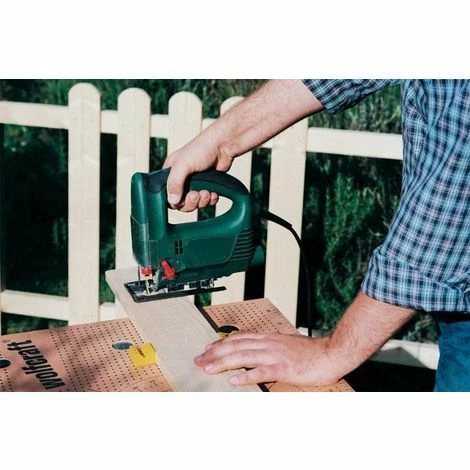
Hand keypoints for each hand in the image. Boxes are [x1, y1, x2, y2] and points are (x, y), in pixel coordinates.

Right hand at [162, 139, 232, 210]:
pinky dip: (211, 200)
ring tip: (207, 192)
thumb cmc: (201, 150)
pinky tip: (214, 193)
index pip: (167, 195)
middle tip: (197, 195)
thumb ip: (174, 182)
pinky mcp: (207, 186)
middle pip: (182, 203)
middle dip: (191, 202)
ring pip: (195, 203)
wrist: (223, 146)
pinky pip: (207, 201)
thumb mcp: (182, 165)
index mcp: (170, 173)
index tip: (183, 199)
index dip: (175, 201)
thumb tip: (172, 201)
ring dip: (202, 201)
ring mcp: (195, 184)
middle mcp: (181, 180)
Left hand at [194, 332, 342, 386]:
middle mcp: (268, 344)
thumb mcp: (285, 344)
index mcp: (269, 338)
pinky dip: (246, 375)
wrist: (330, 353)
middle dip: (215, 353)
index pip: (239, 338)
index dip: (221, 343)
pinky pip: (261, 372)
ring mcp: (275, 355)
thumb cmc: (309, 352)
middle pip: (236, 346)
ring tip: (209, 368)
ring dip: (224, 362)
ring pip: (243, 356)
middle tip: (200, 360)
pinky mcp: (283, 368)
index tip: (207, 348)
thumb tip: (255, 350)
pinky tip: (234, 380)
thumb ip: (269, 346)